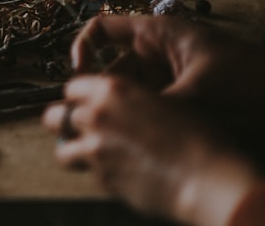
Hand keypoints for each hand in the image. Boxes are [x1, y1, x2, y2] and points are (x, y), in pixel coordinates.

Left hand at [43, 74, 259, 225]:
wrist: (209, 176)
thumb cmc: (196, 137)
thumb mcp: (158, 100)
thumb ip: (124, 102)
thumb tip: (106, 108)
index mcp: (112, 89)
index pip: (71, 87)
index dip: (78, 98)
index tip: (84, 105)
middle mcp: (97, 115)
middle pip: (56, 116)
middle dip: (66, 123)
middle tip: (78, 130)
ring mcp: (95, 148)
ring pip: (62, 150)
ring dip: (74, 152)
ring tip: (91, 155)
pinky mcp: (102, 177)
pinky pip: (90, 174)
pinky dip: (100, 174)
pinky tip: (121, 172)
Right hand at [71, 15, 264, 126]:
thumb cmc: (249, 80)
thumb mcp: (195, 94)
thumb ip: (153, 110)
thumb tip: (114, 130)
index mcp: (156, 33)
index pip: (101, 30)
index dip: (82, 48)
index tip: (78, 75)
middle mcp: (157, 51)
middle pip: (112, 67)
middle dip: (102, 92)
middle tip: (94, 120)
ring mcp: (168, 73)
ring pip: (130, 90)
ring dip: (123, 109)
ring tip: (119, 133)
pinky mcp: (180, 94)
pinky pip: (149, 104)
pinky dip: (142, 119)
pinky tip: (140, 138)